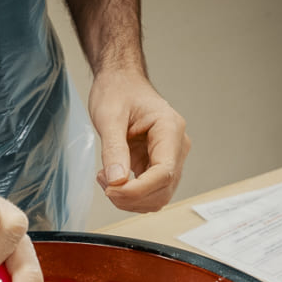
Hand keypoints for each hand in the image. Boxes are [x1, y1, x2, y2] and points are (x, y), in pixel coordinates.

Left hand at [88, 69, 189, 212]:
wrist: (120, 82)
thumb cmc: (117, 91)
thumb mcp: (109, 117)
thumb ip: (113, 149)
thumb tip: (116, 181)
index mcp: (170, 129)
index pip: (164, 173)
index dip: (138, 190)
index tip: (111, 190)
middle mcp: (177, 146)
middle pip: (163, 190)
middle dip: (132, 197)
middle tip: (104, 185)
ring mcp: (170, 158)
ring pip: (157, 197)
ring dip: (130, 199)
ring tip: (106, 179)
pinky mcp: (158, 166)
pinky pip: (149, 192)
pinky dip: (129, 195)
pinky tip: (112, 180)